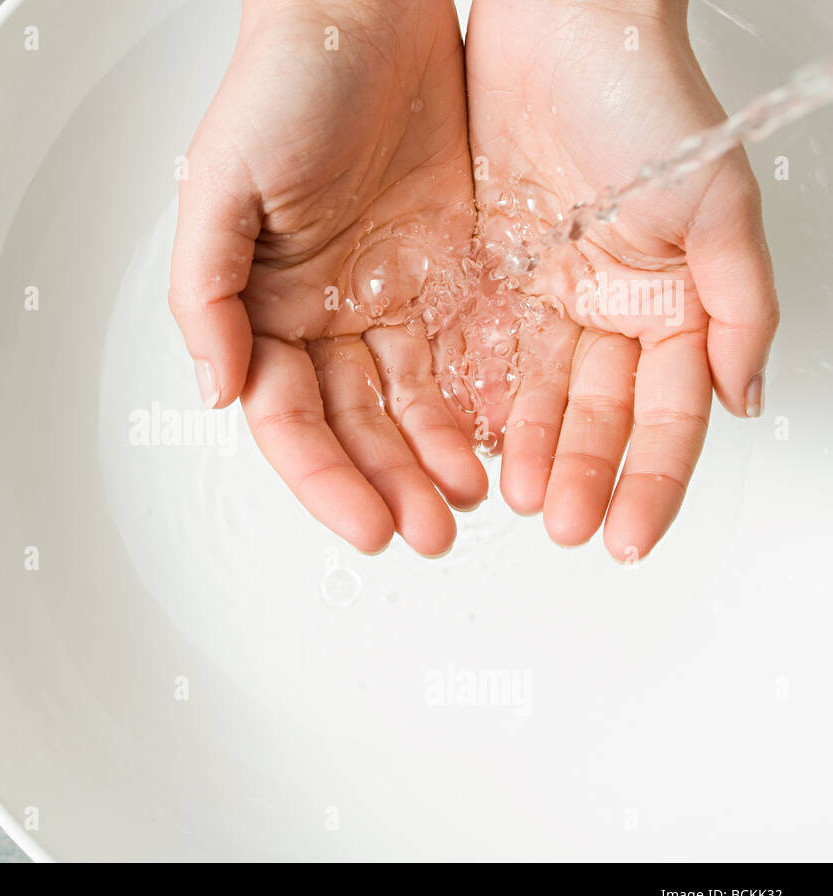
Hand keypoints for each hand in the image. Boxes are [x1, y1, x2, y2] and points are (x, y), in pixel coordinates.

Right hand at [169, 0, 487, 555]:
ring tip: (468, 502)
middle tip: (428, 533)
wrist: (369, 10)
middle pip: (352, 427)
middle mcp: (321, 314)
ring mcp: (385, 297)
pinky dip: (475, 404)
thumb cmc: (282, 84)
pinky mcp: (444, 272)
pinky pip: (461, 355)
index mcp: (261, 308)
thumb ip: (207, 295)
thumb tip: (217, 391)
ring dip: (433, 460)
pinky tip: (495, 440)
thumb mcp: (218, 186)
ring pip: (409, 405)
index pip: (288, 420)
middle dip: (386, 486)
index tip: (365, 524)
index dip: (324, 478)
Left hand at [464, 0, 778, 558]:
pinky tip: (460, 440)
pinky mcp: (478, 277)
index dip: (649, 479)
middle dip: (577, 474)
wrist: (556, 25)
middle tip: (558, 524)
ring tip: (504, 495)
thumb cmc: (644, 96)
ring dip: (521, 451)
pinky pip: (470, 354)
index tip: (625, 534)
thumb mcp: (715, 203)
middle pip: (591, 416)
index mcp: (666, 302)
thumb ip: (737, 305)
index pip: (663, 415)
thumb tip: (744, 397)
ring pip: (528, 397)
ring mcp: (538, 297)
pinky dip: (467, 400)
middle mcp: (600, 309)